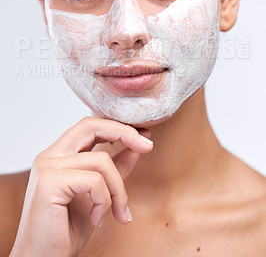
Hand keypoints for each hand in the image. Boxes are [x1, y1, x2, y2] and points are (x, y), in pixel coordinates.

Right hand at [10, 117, 152, 256]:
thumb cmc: (67, 229)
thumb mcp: (99, 194)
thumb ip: (115, 168)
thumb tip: (137, 146)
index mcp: (58, 155)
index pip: (89, 125)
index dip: (118, 127)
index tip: (144, 137)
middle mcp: (50, 155)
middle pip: (91, 125)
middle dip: (124, 132)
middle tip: (148, 146)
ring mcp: (47, 167)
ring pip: (101, 161)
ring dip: (118, 189)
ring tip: (118, 213)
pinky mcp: (49, 183)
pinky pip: (94, 181)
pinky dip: (105, 202)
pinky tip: (97, 220)